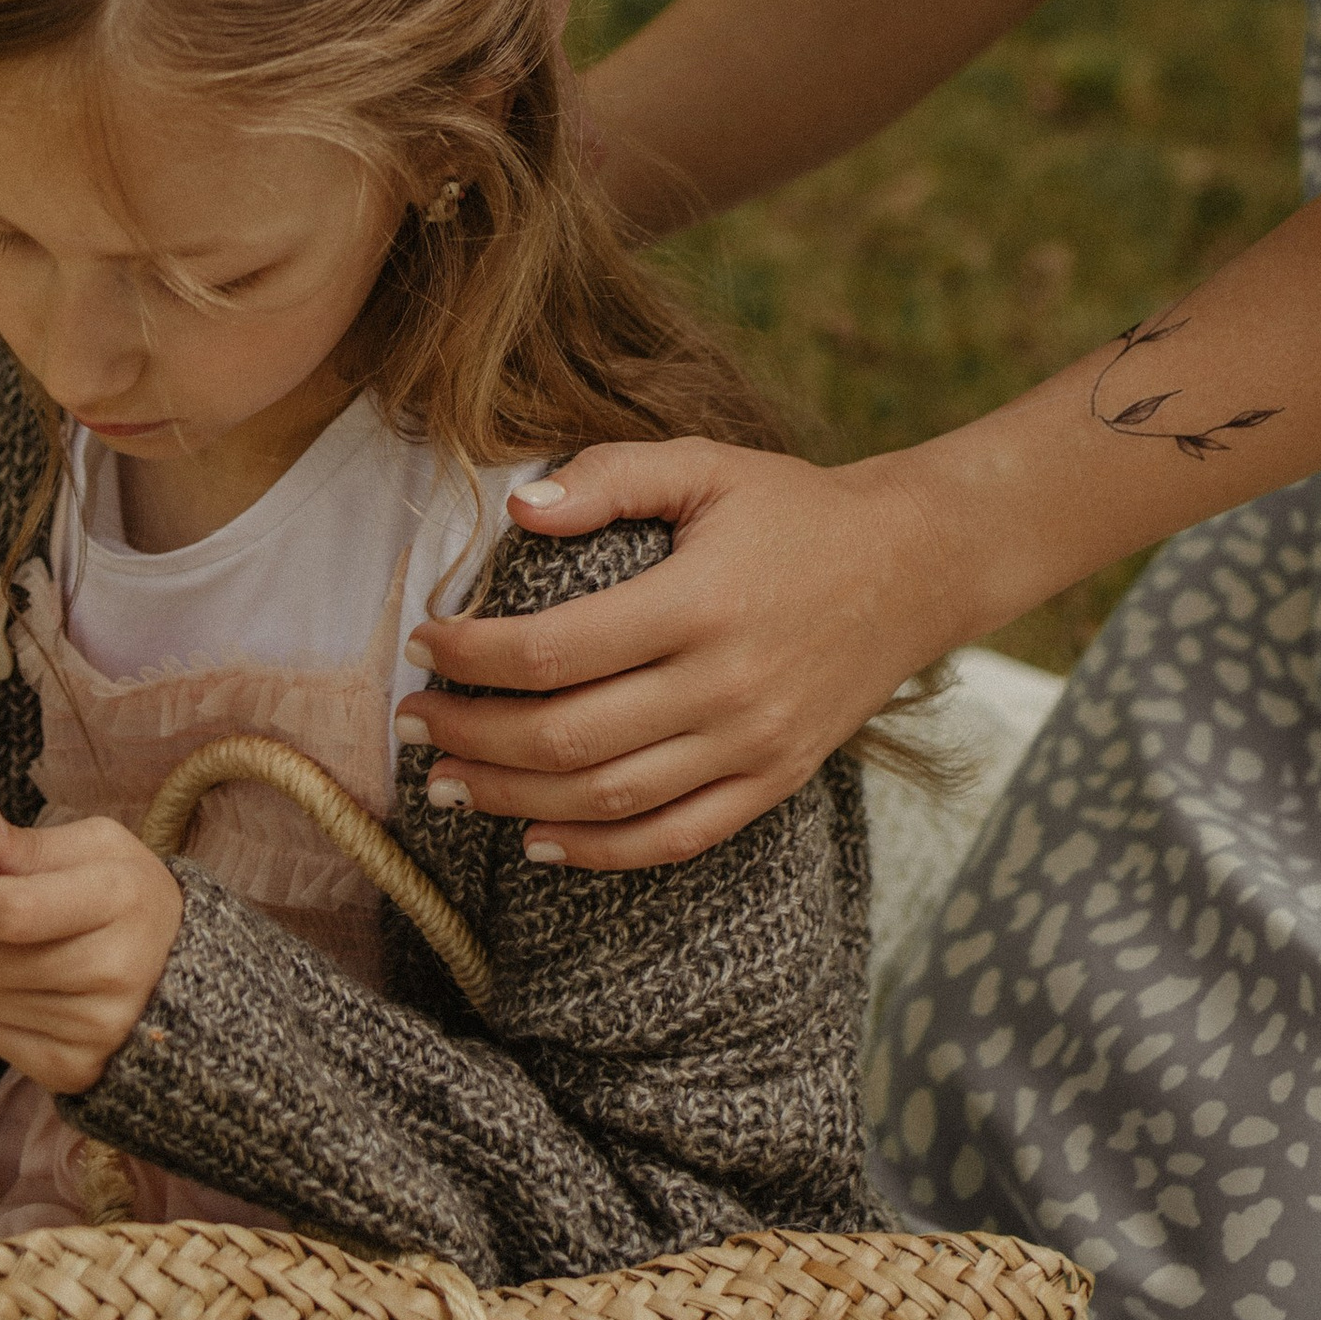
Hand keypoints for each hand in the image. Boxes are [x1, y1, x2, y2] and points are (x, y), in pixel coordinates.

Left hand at [392, 439, 946, 868]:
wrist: (909, 568)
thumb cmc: (791, 508)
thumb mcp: (705, 466)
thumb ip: (610, 477)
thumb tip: (516, 508)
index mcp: (698, 601)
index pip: (554, 648)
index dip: (472, 654)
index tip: (421, 642)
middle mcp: (723, 685)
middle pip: (566, 736)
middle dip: (471, 736)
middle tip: (411, 724)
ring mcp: (750, 745)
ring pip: (608, 798)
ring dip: (512, 800)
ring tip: (449, 784)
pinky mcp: (771, 783)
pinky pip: (673, 838)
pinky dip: (599, 853)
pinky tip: (538, 843)